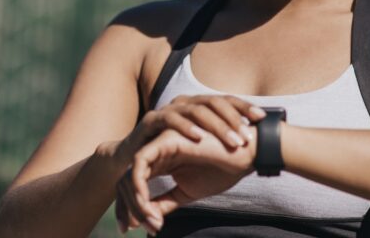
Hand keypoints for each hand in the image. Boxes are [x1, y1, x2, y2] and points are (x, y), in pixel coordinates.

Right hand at [117, 95, 264, 163]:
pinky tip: (199, 137)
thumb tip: (253, 145)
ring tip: (232, 140)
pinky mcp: (151, 120)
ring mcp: (168, 109)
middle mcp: (185, 104)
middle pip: (214, 103)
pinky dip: (185, 127)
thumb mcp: (199, 152)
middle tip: (248, 136)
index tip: (263, 118)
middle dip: (233, 119)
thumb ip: (219, 146)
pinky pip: (170, 120)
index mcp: (198, 108)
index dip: (244, 107)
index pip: (225, 102)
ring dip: (216, 125)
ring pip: (196, 110)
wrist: (130, 162)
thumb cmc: (169, 158)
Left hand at [117, 127, 256, 233]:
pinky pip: (140, 163)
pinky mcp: (164, 139)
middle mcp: (156, 152)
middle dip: (125, 207)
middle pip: (124, 180)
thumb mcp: (187, 192)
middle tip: (132, 229)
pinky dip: (139, 185)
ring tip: (151, 221)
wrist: (245, 153)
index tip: (131, 230)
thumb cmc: (221, 169)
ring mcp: (158, 144)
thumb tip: (146, 218)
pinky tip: (148, 205)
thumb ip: (165, 202)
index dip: (128, 208)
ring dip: (135, 202)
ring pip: (129, 174)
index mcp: (161, 162)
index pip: (132, 185)